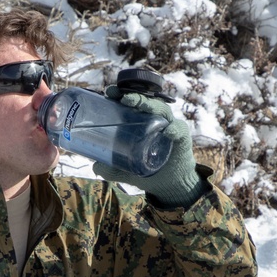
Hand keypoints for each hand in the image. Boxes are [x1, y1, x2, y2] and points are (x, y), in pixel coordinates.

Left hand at [92, 87, 205, 207]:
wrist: (168, 184)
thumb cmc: (148, 171)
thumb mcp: (126, 171)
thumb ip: (111, 169)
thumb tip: (94, 167)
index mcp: (141, 122)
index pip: (131, 104)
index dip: (120, 95)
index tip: (108, 92)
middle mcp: (155, 120)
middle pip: (146, 102)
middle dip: (134, 95)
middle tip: (122, 97)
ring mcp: (169, 127)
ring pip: (162, 110)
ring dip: (152, 105)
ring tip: (141, 105)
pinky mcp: (182, 138)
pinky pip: (179, 130)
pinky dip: (174, 129)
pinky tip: (167, 131)